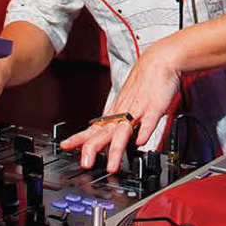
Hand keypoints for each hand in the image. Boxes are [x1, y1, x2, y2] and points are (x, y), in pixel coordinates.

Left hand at [61, 42, 183, 173]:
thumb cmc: (144, 81)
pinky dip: (144, 132)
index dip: (79, 138)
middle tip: (85, 163)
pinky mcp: (155, 107)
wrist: (159, 60)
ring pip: (124, 132)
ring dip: (116, 150)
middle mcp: (123, 112)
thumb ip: (122, 122)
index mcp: (116, 112)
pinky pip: (149, 122)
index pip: (94, 129)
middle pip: (104, 132)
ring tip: (112, 165)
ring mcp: (138, 110)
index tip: (65, 145)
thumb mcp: (128, 102)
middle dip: (92, 148)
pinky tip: (140, 143)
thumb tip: (115, 138)